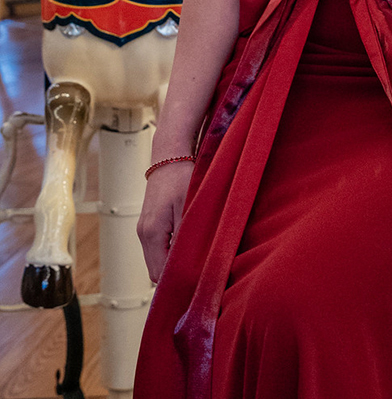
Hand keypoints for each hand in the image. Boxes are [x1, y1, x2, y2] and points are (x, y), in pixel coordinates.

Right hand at [137, 161, 193, 282]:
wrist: (169, 157)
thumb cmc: (182, 177)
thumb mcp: (189, 206)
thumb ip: (187, 235)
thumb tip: (190, 262)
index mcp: (152, 233)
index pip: (159, 273)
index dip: (177, 280)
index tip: (197, 283)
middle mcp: (143, 234)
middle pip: (156, 270)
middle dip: (175, 274)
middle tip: (200, 274)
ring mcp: (144, 230)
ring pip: (157, 259)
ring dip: (173, 262)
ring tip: (197, 259)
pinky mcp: (149, 224)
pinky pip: (158, 247)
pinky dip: (170, 251)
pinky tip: (188, 244)